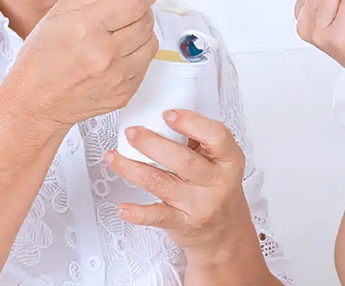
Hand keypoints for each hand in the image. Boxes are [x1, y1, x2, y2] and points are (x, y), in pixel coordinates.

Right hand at [8, 0, 158, 129]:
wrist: (35, 104)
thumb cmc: (42, 57)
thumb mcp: (62, 12)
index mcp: (88, 27)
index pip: (137, 0)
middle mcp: (106, 53)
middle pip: (146, 19)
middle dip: (140, 9)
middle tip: (122, 11)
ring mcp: (118, 76)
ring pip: (151, 41)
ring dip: (141, 32)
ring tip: (118, 34)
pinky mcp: (126, 92)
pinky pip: (146, 63)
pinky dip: (137, 54)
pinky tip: (117, 54)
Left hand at [105, 109, 255, 262]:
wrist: (225, 230)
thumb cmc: (218, 186)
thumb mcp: (220, 160)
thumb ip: (199, 139)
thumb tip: (165, 120)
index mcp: (229, 159)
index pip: (215, 136)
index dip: (191, 123)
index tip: (168, 114)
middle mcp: (216, 182)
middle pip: (183, 160)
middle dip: (152, 144)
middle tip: (132, 132)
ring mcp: (199, 204)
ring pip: (162, 183)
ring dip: (133, 169)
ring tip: (115, 156)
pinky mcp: (183, 224)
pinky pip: (158, 217)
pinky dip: (138, 213)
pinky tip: (123, 207)